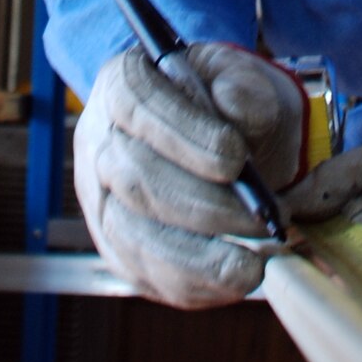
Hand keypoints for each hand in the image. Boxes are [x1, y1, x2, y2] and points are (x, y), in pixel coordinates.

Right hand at [74, 44, 303, 308]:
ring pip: (132, 233)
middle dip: (204, 203)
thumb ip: (246, 90)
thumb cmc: (232, 105)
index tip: (237, 160)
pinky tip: (235, 276)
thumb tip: (236, 110)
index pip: (133, 100)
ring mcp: (99, 198)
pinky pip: (143, 273)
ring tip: (254, 261)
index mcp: (123, 82)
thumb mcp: (246, 80)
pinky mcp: (114, 246)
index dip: (181, 131)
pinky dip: (192, 281)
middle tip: (262, 216)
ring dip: (197, 254)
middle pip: (133, 175)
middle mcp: (98, 140)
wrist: (232, 145)